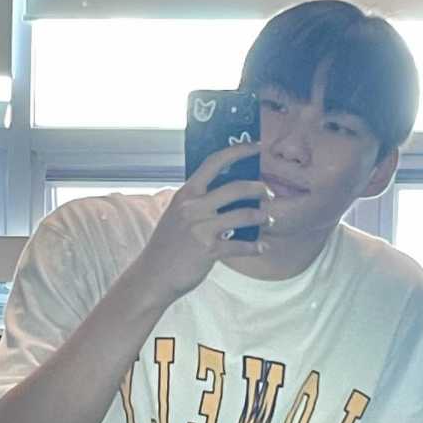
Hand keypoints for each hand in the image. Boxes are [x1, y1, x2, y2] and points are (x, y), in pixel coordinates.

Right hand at [136, 141, 274, 304]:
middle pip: (236, 188)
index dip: (238, 151)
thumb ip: (199, 202)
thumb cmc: (168, 246)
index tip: (257, 147)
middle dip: (260, 189)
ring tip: (269, 220)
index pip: (214, 162)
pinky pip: (241, 245)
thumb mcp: (177, 215)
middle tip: (269, 194)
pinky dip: (255, 247)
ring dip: (263, 217)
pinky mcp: (208, 250)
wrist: (153, 276)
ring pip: (245, 215)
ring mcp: (201, 228)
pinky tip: (261, 247)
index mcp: (186, 194)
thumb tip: (232, 193)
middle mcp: (193, 207)